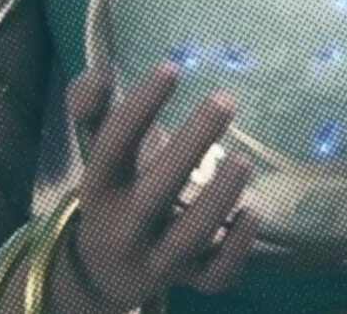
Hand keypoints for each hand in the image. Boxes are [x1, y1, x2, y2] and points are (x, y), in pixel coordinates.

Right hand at [64, 62, 259, 310]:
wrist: (105, 268)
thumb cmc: (115, 184)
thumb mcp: (96, 144)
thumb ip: (92, 103)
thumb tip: (102, 72)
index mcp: (100, 186)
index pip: (114, 146)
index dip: (141, 107)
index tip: (172, 67)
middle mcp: (125, 227)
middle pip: (156, 191)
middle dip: (191, 144)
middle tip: (225, 99)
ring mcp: (158, 258)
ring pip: (189, 237)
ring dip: (219, 198)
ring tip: (242, 158)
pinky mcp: (190, 280)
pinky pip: (215, 276)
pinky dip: (237, 248)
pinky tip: (254, 210)